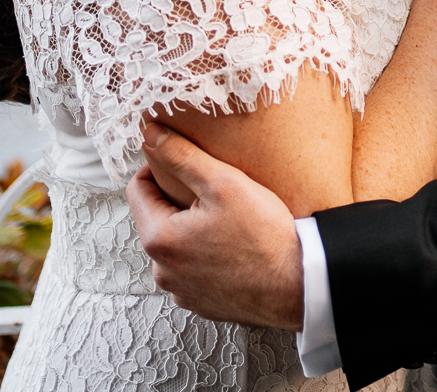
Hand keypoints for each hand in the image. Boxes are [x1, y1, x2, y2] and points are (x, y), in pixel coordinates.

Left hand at [126, 120, 303, 329]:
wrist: (299, 285)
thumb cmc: (264, 235)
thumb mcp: (224, 183)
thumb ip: (182, 156)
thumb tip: (150, 134)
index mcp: (159, 240)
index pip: (138, 189)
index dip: (160, 168)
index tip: (190, 164)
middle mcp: (162, 270)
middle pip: (156, 218)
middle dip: (178, 200)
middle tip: (215, 191)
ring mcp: (181, 290)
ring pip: (175, 244)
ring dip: (191, 229)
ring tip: (227, 219)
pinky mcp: (200, 302)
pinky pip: (191, 268)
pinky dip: (204, 254)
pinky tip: (233, 247)